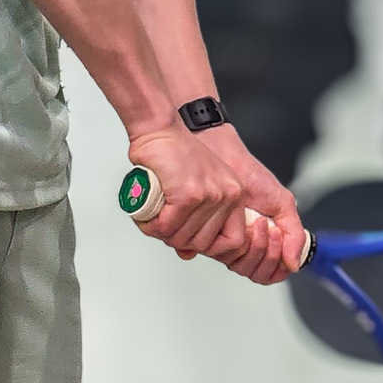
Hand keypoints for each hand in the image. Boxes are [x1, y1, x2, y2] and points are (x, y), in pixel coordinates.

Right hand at [125, 123, 249, 264]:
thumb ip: (197, 220)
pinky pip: (167, 227)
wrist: (159, 128)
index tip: (192, 241)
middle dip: (179, 240)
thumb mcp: (196, 187)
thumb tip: (189, 253)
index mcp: (234, 194)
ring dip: (162, 233)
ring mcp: (210, 196)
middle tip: (164, 226)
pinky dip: (152, 225)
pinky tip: (148, 215)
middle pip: (205, 244)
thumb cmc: (173, 154)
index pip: (234, 241)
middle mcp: (227, 196)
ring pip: (183, 238)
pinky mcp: (189, 195)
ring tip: (153, 219)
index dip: (210, 247)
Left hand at [197, 125, 308, 284]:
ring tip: (260, 224)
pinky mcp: (211, 237)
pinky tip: (245, 226)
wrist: (223, 156)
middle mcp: (245, 243)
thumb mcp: (282, 202)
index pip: (273, 270)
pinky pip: (225, 257)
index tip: (280, 238)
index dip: (278, 262)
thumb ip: (294, 233)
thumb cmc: (249, 174)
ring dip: (256, 249)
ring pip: (243, 268)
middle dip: (268, 254)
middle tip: (271, 230)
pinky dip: (239, 246)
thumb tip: (295, 263)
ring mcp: (228, 241)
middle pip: (258, 273)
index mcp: (263, 238)